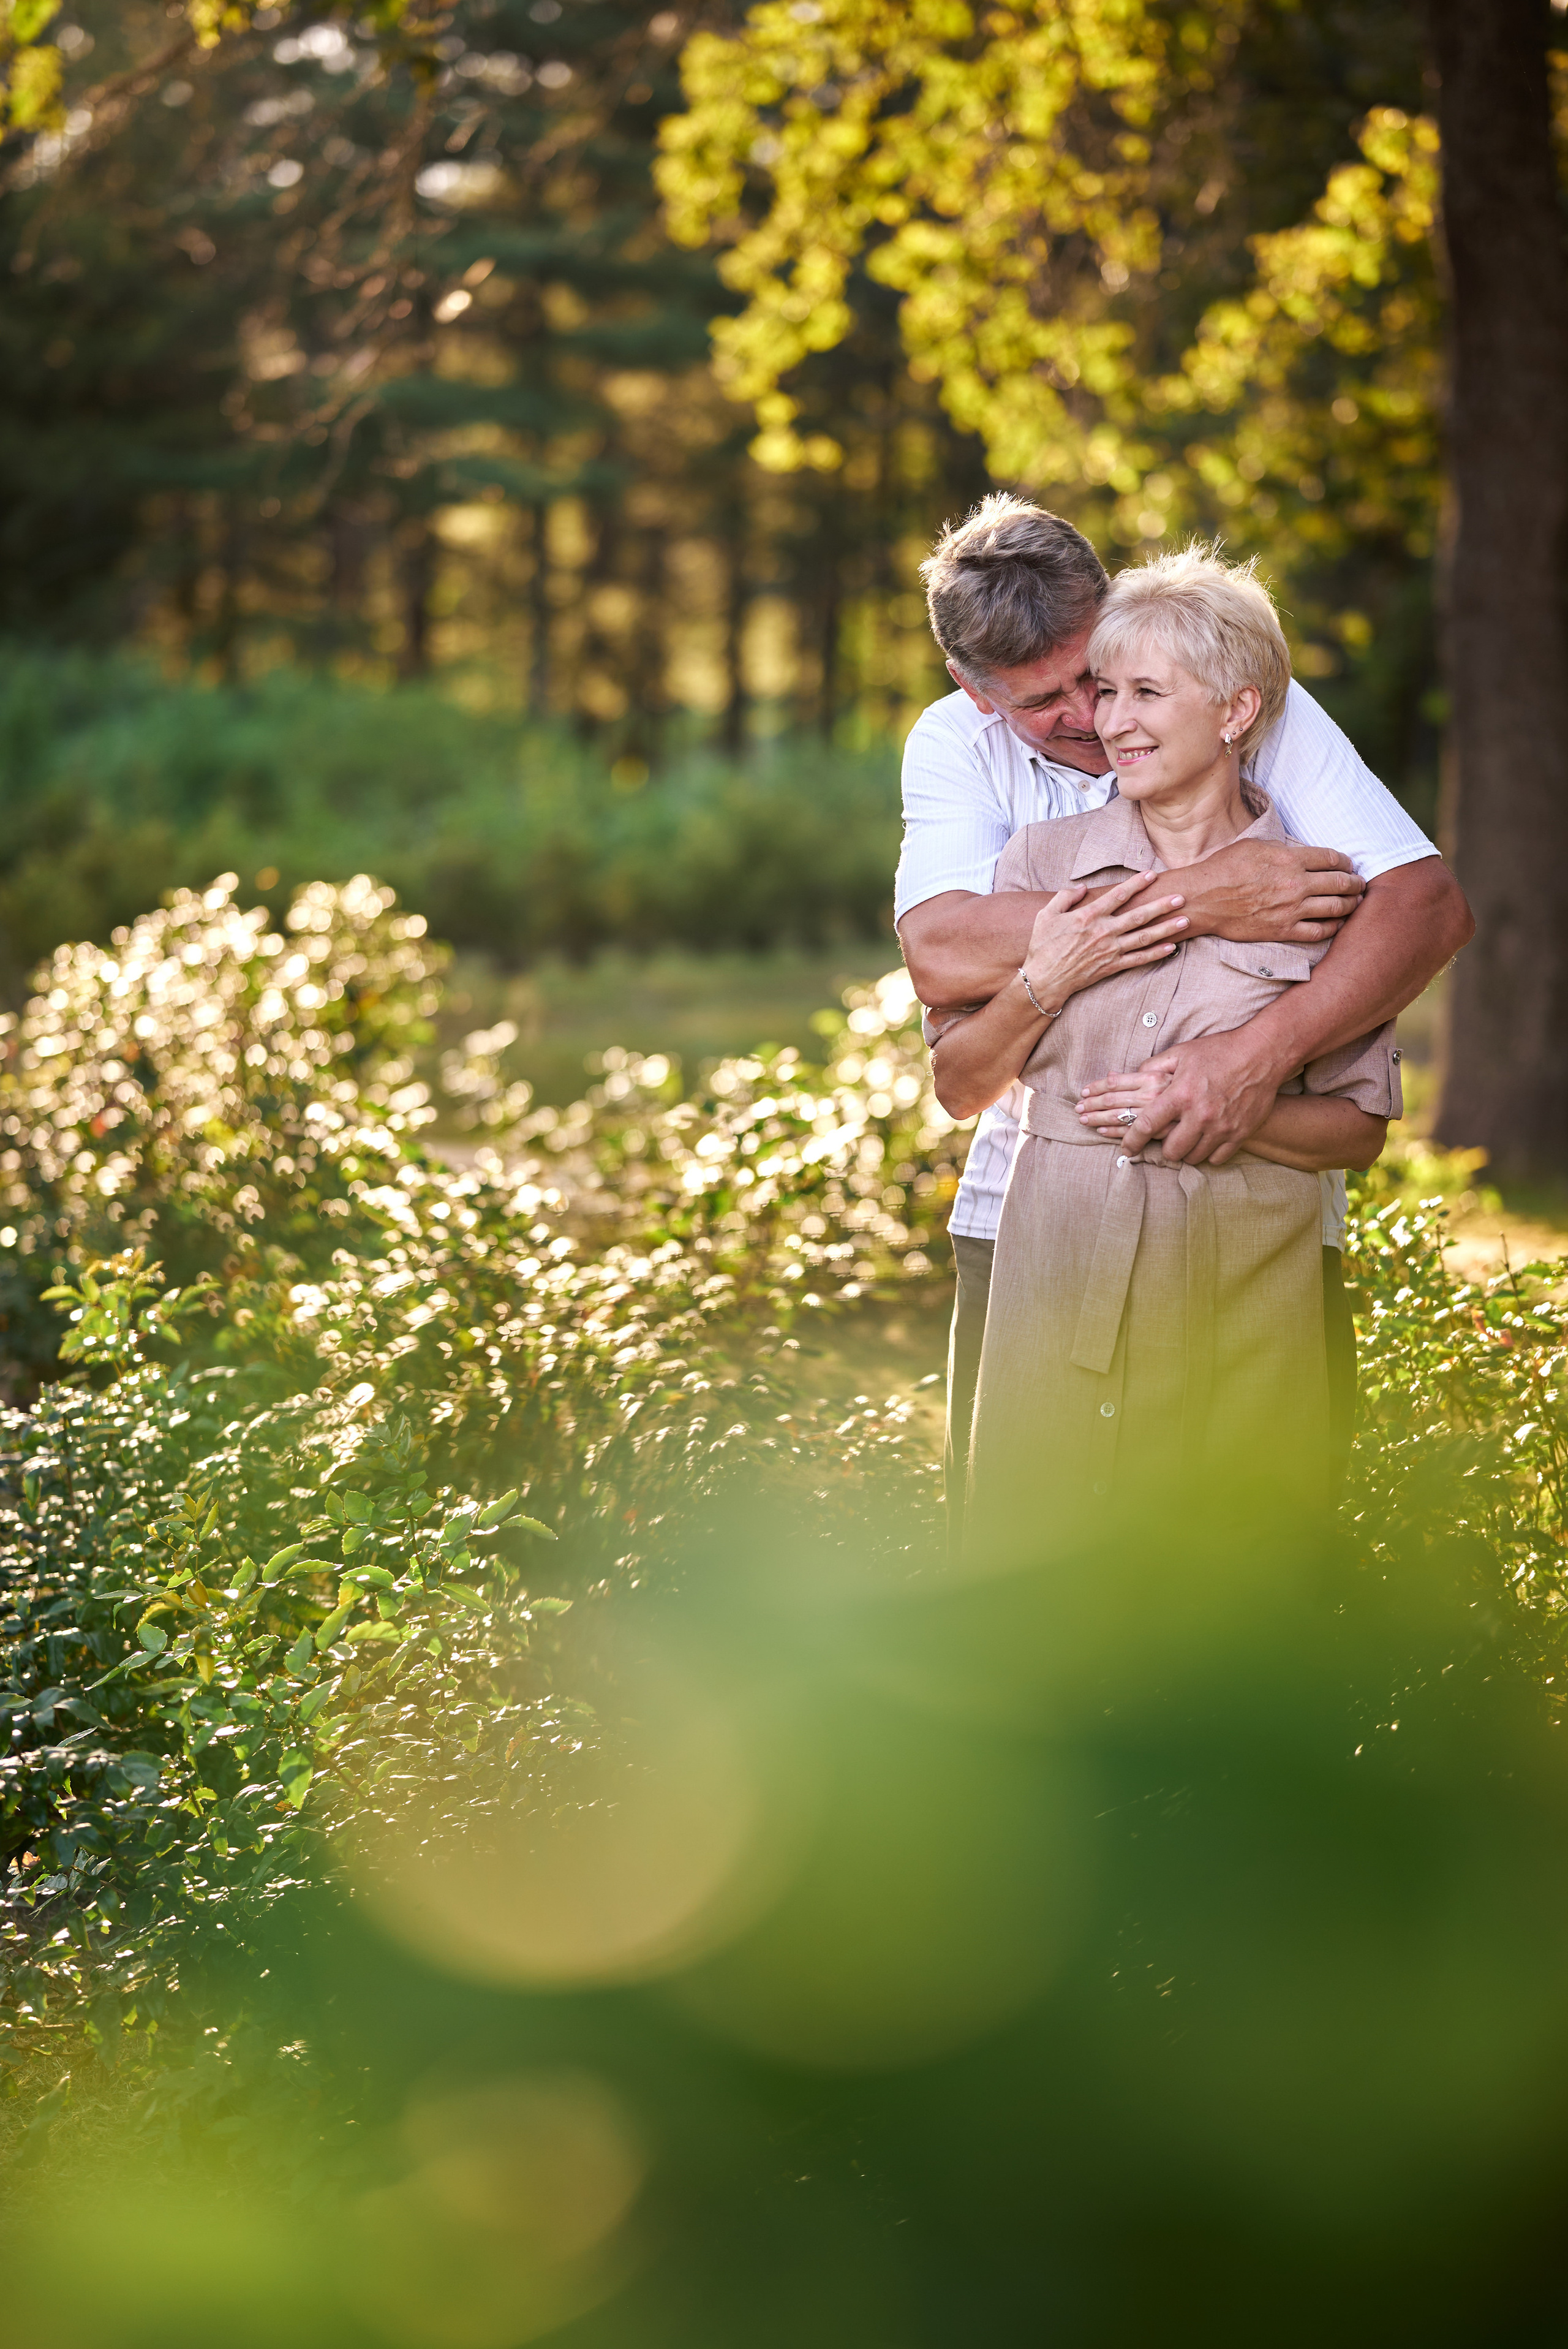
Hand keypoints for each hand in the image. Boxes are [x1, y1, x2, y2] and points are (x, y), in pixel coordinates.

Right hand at [1020, 876, 1188, 1014]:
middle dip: (1161, 906)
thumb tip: (1081, 887)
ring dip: (1165, 929)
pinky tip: (1171, 948)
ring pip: (1143, 938)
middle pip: (1138, 916)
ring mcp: (1109, 951)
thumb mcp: (1046, 915)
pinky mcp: (1111, 967)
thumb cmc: (1042, 946)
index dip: (1136, 884)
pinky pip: (1138, 960)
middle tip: (1181, 898)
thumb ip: (1064, 897)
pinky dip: (1155, 954)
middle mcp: (1103, 932)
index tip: (1152, 875)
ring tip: (1184, 920)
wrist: (1043, 980)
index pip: (1117, 896)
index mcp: (1088, 916)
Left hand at [1077, 1029, 1281, 1163]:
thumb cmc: (1220, 1050)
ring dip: (1187, 1152)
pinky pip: (1217, 1158)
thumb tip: (1132, 1076)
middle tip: (1166, 1141)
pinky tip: (1207, 1142)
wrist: (1262, 1053)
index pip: (1147, 1126)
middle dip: (1164, 1149)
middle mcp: (1200, 1114)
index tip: (1127, 1149)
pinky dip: (1209, 1154)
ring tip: (1187, 1141)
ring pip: (1194, 1157)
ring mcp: (1222, 1127)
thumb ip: (1154, 1066)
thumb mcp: (1182, 1052)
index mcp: (1181, 1094)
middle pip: (1171, 1150)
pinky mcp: (1240, 1133)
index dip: (1132, 1141)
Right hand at [1187, 839, 1364, 944]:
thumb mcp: (1254, 845)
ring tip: (1356, 902)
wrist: (1204, 899)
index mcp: (1290, 859)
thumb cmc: (1224, 868)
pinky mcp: (1283, 930)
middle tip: (1360, 884)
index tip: (1349, 865)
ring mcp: (1291, 909)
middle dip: (1355, 883)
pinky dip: (1333, 927)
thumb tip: (1299, 851)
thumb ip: (1282, 847)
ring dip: (1351, 904)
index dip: (1346, 862)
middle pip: (1340, 883)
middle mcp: (1295, 884)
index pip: (1332, 859)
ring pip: (1335, 907)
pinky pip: (1319, 931)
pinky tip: (1338, 923)